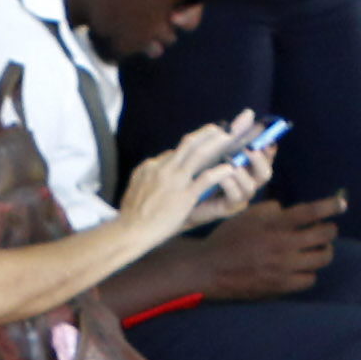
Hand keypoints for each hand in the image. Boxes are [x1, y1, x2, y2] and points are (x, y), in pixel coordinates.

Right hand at [115, 122, 269, 238]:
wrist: (131, 231)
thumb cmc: (132, 213)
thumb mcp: (136, 185)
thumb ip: (148, 173)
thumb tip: (157, 164)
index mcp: (152, 166)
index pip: (175, 152)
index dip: (192, 146)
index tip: (204, 142)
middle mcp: (164, 168)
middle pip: (189, 144)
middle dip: (207, 134)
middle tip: (221, 129)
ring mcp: (175, 181)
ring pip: (199, 154)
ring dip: (216, 144)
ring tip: (230, 138)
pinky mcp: (184, 196)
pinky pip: (206, 179)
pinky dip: (219, 171)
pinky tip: (229, 168)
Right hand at [187, 192, 343, 299]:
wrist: (211, 270)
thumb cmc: (227, 239)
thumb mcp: (246, 215)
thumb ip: (270, 210)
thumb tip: (287, 210)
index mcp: (275, 224)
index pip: (311, 212)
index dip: (331, 206)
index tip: (342, 203)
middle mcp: (284, 245)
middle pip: (324, 236)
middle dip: (330, 230)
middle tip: (326, 230)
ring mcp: (285, 267)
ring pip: (322, 258)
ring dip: (324, 251)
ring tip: (317, 249)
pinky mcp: (282, 286)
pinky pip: (310, 279)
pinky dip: (309, 272)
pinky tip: (302, 268)